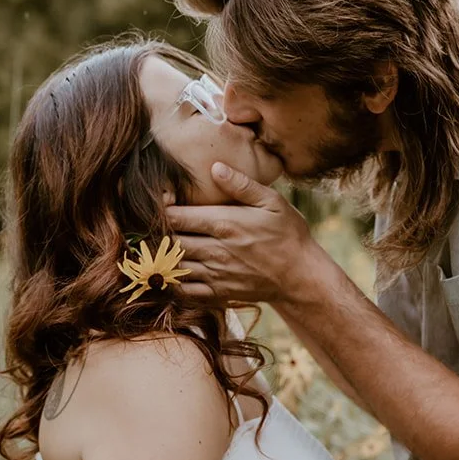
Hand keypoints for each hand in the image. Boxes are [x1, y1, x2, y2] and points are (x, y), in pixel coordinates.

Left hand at [166, 163, 322, 306]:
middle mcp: (215, 250)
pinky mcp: (219, 293)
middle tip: (157, 226)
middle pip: (170, 241)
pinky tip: (176, 271)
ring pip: (174, 265)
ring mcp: (216, 274)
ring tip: (164, 246)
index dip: (162, 210)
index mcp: (224, 223)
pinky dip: (174, 281)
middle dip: (160, 233)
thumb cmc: (288, 234)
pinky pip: (185, 289)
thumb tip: (215, 167)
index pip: (176, 217)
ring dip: (165, 256)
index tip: (162, 205)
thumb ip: (242, 184)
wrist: (301, 275)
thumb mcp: (272, 201)